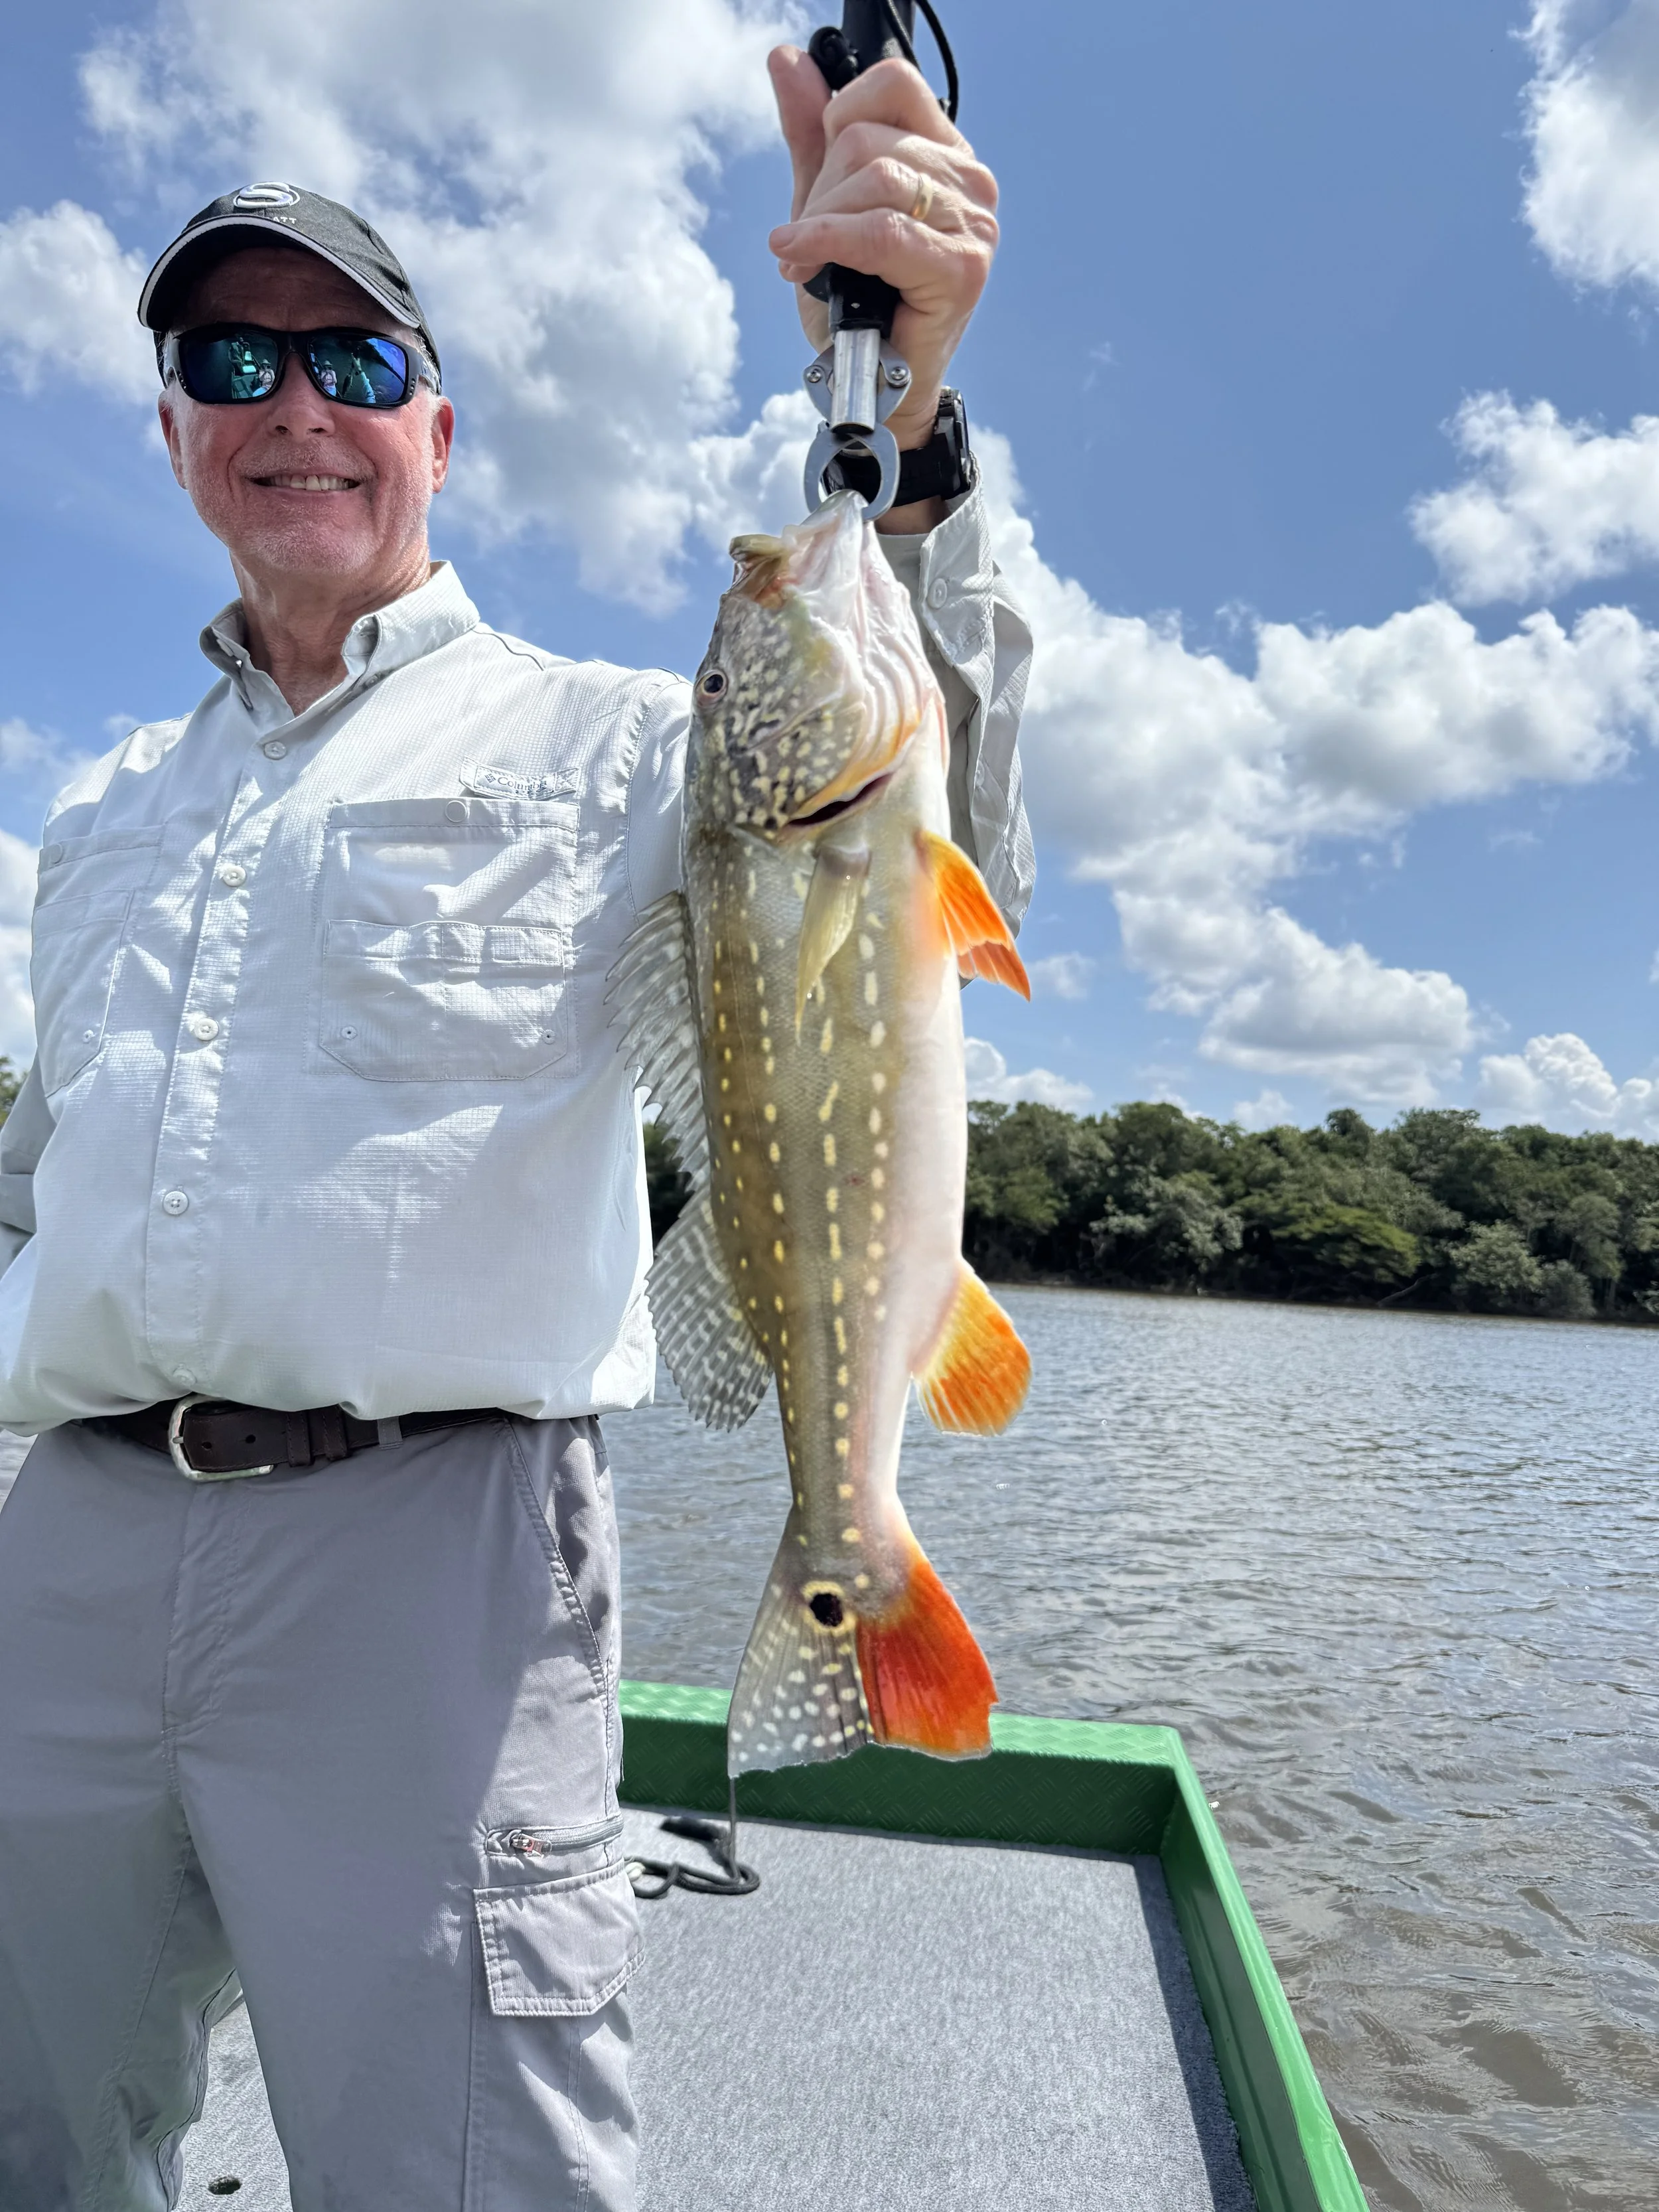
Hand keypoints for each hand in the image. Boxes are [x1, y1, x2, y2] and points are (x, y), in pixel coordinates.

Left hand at [768, 48, 997, 465]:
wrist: (875, 388)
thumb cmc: (856, 307)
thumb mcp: (824, 206)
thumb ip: (811, 134)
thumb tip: (787, 60)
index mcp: (945, 158)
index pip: (892, 84)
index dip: (839, 119)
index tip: (823, 178)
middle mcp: (969, 184)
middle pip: (869, 136)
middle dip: (819, 191)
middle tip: (805, 240)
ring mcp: (973, 225)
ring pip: (872, 177)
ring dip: (820, 222)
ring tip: (805, 261)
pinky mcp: (962, 267)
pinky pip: (881, 231)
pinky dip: (829, 241)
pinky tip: (800, 260)